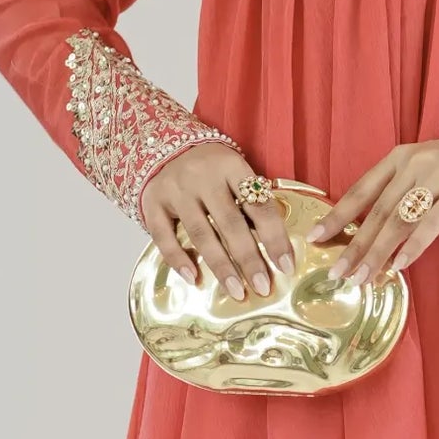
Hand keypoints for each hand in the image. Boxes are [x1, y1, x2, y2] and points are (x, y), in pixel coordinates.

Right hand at [138, 143, 295, 297]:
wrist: (164, 147)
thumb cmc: (210, 168)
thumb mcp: (235, 172)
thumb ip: (251, 202)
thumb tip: (275, 247)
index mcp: (231, 166)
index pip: (258, 206)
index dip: (275, 238)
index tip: (286, 266)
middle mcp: (203, 177)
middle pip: (230, 224)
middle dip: (249, 259)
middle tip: (263, 287)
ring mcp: (176, 190)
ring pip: (201, 234)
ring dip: (221, 266)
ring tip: (237, 291)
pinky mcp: (153, 203)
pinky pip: (164, 236)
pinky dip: (178, 260)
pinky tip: (194, 279)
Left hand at [309, 124, 438, 283]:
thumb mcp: (431, 167)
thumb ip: (404, 189)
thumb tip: (378, 226)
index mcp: (401, 157)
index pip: (360, 189)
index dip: (336, 215)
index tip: (315, 238)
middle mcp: (414, 164)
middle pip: (376, 210)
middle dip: (354, 245)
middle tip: (337, 272)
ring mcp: (438, 177)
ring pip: (398, 220)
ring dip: (378, 252)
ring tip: (362, 277)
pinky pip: (431, 223)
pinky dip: (414, 246)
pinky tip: (400, 265)